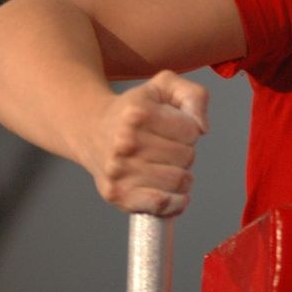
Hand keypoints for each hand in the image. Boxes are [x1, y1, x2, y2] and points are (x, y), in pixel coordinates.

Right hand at [79, 70, 208, 215]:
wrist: (90, 128)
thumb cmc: (134, 108)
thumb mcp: (165, 86)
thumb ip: (194, 95)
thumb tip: (202, 128)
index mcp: (138, 114)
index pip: (192, 130)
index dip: (189, 129)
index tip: (173, 127)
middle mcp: (125, 143)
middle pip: (187, 157)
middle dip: (185, 152)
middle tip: (167, 147)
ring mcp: (119, 171)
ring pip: (179, 181)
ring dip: (181, 175)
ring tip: (166, 165)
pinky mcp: (117, 194)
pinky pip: (161, 205)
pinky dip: (174, 202)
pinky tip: (171, 192)